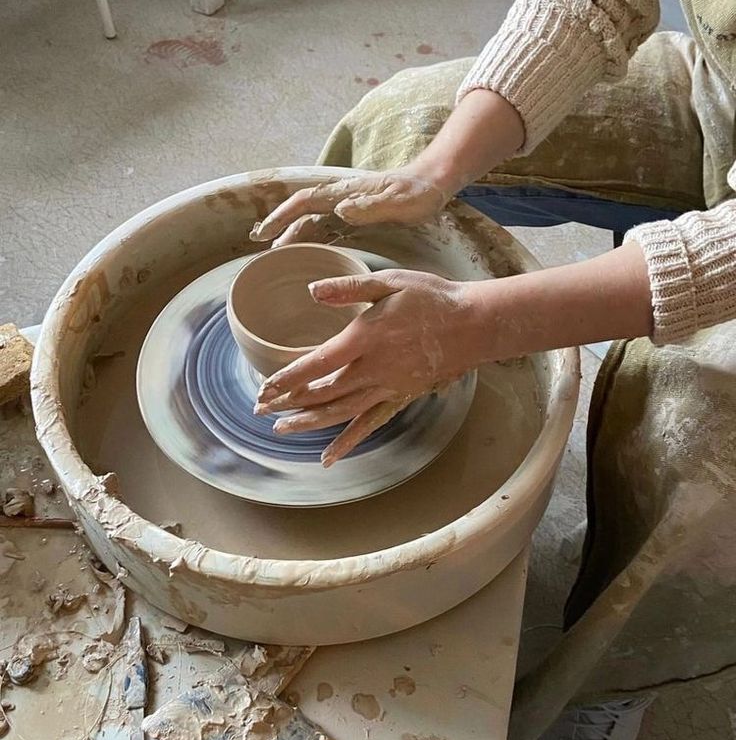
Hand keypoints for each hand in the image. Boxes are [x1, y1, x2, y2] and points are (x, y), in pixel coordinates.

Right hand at [249, 168, 449, 247]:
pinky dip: (313, 236)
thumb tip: (339, 210)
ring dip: (294, 233)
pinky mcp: (358, 215)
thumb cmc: (418, 193)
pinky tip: (308, 250)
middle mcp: (342, 197)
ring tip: (277, 252)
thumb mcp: (399, 203)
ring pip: (313, 220)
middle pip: (302, 211)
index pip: (305, 203)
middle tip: (260, 245)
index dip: (282, 217)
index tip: (265, 233)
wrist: (433, 183)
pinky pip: (328, 227)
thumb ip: (370, 207)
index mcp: (346, 192)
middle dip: (280, 225)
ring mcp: (349, 206)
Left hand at [253, 269, 485, 465]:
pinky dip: (348, 442)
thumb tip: (312, 290)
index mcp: (364, 339)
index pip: (316, 365)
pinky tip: (329, 456)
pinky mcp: (400, 397)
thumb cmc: (431, 299)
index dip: (287, 379)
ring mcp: (387, 388)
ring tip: (281, 430)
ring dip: (308, 423)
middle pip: (322, 394)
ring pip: (340, 413)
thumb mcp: (389, 282)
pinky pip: (369, 424)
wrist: (473, 324)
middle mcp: (372, 370)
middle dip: (288, 403)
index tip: (263, 388)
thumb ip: (348, 287)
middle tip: (261, 408)